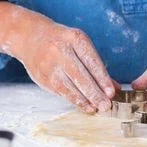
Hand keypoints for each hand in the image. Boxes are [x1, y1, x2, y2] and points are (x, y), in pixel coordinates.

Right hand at [0, 2, 119, 112]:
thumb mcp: (81, 46)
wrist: (31, 37)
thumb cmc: (64, 42)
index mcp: (75, 38)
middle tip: (106, 105)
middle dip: (94, 93)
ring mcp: (50, 65)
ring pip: (69, 86)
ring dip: (84, 100)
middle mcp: (61, 51)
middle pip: (80, 75)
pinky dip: (74, 100)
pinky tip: (85, 106)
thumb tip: (115, 87)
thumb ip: (97, 66)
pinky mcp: (43, 77)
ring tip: (96, 109)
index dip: (102, 78)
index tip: (111, 92)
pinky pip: (61, 92)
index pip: (91, 61)